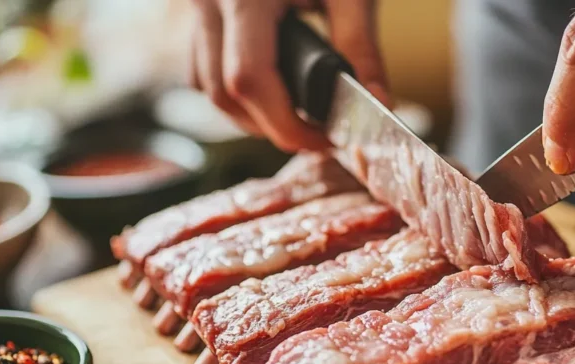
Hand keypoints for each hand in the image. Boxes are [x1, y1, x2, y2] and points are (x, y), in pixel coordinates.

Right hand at [190, 0, 387, 151]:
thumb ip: (360, 45)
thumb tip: (379, 105)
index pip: (250, 80)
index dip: (286, 124)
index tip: (325, 140)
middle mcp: (208, 1)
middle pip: (223, 93)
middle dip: (270, 125)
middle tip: (317, 132)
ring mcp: (195, 5)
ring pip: (206, 85)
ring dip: (248, 113)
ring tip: (296, 113)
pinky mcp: (195, 9)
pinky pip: (200, 66)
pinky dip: (232, 88)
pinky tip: (270, 86)